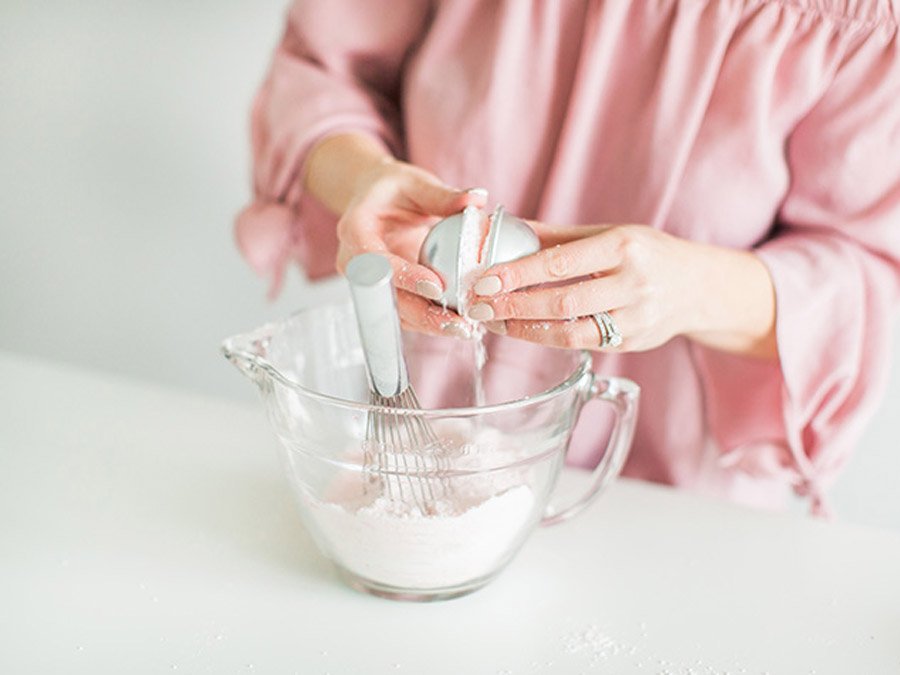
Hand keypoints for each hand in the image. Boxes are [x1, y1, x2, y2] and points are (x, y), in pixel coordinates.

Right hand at [305, 134, 486, 335]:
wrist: (373, 200)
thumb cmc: (391, 189)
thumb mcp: (415, 183)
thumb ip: (443, 195)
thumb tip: (477, 198)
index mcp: (355, 229)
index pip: (376, 259)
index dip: (405, 276)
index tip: (437, 286)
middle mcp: (355, 262)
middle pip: (385, 297)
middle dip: (422, 313)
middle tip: (458, 323)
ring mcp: (367, 283)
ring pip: (395, 312)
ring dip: (429, 324)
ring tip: (465, 329)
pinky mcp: (383, 294)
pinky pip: (405, 313)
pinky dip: (430, 321)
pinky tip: (459, 325)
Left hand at [466, 223, 776, 357]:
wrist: (698, 287)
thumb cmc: (646, 253)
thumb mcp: (607, 233)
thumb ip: (555, 236)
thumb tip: (502, 228)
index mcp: (625, 246)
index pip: (561, 262)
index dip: (518, 273)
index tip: (484, 278)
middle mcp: (634, 283)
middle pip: (563, 300)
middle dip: (514, 305)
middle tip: (478, 306)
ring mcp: (637, 318)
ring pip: (571, 332)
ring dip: (526, 329)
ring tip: (494, 322)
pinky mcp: (634, 344)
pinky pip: (582, 344)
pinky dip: (548, 339)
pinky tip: (523, 330)